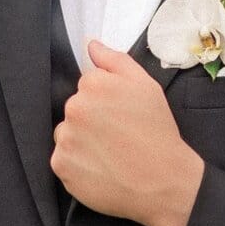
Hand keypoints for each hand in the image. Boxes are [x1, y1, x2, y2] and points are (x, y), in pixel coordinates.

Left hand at [52, 41, 204, 225]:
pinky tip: (101, 168)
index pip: (87, 86)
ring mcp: (66, 138)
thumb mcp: (146, 86)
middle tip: (117, 136)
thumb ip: (115, 60)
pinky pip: (63, 160)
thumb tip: (90, 45)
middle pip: (74, 110)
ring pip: (66, 134)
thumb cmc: (157, 132)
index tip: (121, 116)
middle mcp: (75, 109)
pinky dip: (78, 165)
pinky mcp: (62, 166)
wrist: (163, 181)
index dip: (106, 101)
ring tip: (110, 154)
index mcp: (93, 85)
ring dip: (82, 142)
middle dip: (92, 120)